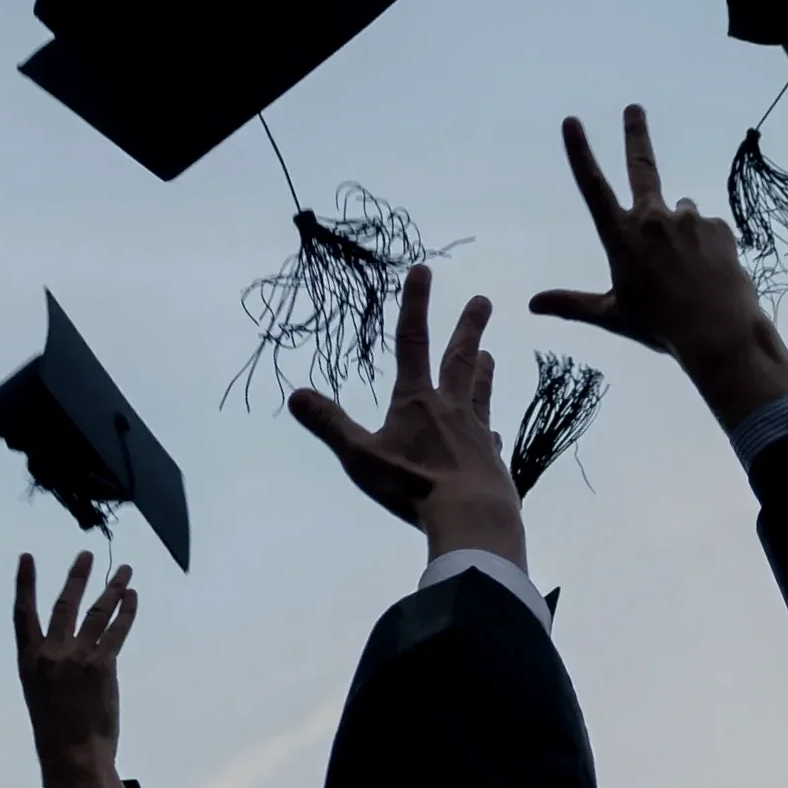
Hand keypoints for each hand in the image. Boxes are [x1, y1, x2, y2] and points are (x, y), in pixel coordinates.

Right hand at [14, 551, 135, 773]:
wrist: (72, 754)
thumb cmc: (57, 732)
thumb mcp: (41, 694)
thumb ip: (51, 667)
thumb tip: (68, 652)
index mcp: (29, 661)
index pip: (23, 613)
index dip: (25, 583)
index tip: (27, 557)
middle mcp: (51, 654)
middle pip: (65, 604)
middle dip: (77, 577)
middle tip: (87, 554)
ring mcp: (77, 658)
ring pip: (96, 612)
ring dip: (112, 588)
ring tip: (123, 570)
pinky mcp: (102, 666)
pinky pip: (117, 630)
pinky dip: (127, 611)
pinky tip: (132, 596)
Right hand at [290, 266, 525, 567]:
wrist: (473, 516)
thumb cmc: (413, 486)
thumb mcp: (360, 456)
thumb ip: (330, 425)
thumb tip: (295, 395)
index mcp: (416, 401)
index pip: (411, 342)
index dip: (414, 304)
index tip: (422, 271)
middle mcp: (450, 409)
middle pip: (459, 360)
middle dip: (468, 327)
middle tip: (483, 300)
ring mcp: (476, 434)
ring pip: (479, 393)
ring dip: (482, 371)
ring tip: (489, 355)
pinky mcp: (492, 462)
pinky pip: (489, 439)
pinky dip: (487, 430)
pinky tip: (492, 433)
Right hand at [529, 106, 768, 377]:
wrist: (718, 332)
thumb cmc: (659, 327)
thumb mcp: (612, 316)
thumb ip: (572, 304)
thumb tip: (532, 305)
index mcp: (622, 237)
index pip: (593, 187)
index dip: (581, 153)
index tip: (571, 121)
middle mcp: (653, 218)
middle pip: (642, 165)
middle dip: (635, 133)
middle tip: (634, 108)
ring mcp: (688, 219)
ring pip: (679, 212)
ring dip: (677, 228)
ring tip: (684, 268)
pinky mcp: (718, 226)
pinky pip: (706, 230)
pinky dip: (704, 245)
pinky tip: (706, 273)